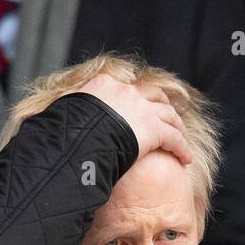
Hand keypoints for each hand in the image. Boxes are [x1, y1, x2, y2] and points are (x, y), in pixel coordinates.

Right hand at [76, 73, 190, 163]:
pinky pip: (175, 138)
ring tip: (181, 140)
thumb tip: (59, 121)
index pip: (128, 89)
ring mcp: (143, 108)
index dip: (139, 99)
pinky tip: (185, 159)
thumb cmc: (66, 131)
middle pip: (154, 96)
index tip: (142, 109)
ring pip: (170, 115)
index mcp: (104, 85)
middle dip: (164, 108)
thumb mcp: (66, 114)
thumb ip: (74, 114)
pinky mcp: (154, 128)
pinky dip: (182, 148)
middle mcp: (127, 92)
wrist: (80, 136)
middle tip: (169, 120)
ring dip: (178, 128)